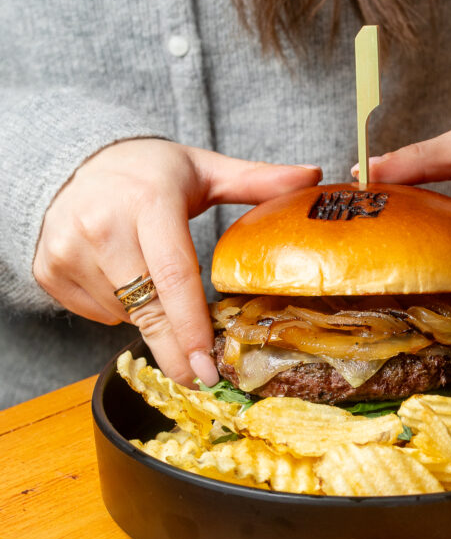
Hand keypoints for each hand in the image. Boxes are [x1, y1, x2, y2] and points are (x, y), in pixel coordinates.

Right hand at [34, 139, 321, 384]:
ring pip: (122, 314)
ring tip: (153, 282)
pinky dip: (117, 309)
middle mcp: (102, 224)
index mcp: (148, 201)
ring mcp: (69, 249)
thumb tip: (313, 174)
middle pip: (147, 308)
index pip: (174, 274)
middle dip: (176, 350)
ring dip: (148, 318)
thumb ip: (257, 179)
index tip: (207, 361)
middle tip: (200, 377)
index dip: (191, 324)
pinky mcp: (49, 269)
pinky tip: (123, 279)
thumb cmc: (149, 172)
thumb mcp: (204, 169)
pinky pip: (95, 312)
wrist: (75, 161)